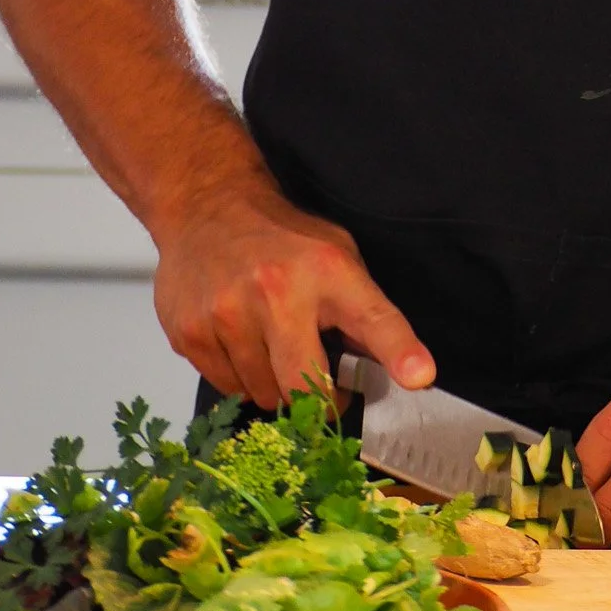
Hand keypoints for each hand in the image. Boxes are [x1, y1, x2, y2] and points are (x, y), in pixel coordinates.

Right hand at [153, 181, 434, 410]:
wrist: (206, 207)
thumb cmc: (281, 237)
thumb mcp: (336, 255)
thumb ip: (361, 310)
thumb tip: (393, 370)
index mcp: (328, 270)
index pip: (373, 318)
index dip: (399, 351)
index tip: (420, 376)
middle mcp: (277, 291)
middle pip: (304, 385)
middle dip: (318, 403)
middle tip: (323, 393)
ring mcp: (228, 314)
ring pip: (263, 394)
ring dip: (274, 385)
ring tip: (272, 345)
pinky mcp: (190, 333)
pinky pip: (227, 387)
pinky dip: (239, 377)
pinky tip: (240, 340)